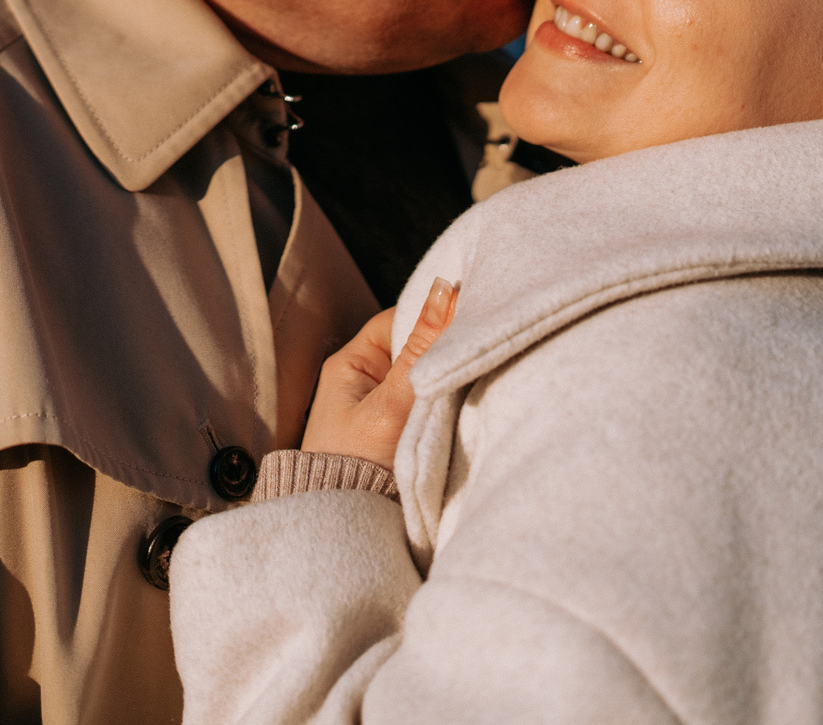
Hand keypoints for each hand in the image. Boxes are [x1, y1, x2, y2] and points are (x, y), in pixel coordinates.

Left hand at [297, 280, 458, 471]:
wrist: (346, 531)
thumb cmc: (357, 469)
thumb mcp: (393, 404)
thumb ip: (421, 350)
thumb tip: (444, 290)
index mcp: (351, 365)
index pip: (398, 320)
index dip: (431, 317)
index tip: (468, 316)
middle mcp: (365, 384)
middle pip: (415, 350)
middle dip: (443, 352)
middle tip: (477, 351)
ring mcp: (383, 412)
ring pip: (426, 381)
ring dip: (447, 383)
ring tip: (473, 383)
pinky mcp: (399, 439)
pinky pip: (430, 410)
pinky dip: (447, 411)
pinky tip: (465, 414)